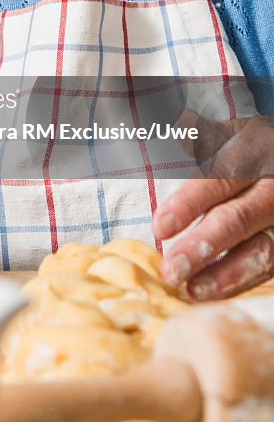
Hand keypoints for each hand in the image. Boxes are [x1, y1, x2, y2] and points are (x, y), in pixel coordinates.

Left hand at [153, 113, 273, 298]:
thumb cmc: (252, 149)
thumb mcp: (233, 132)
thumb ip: (204, 134)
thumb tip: (181, 128)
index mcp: (255, 151)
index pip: (220, 179)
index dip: (190, 204)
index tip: (159, 227)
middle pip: (239, 219)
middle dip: (203, 247)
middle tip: (171, 270)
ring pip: (263, 252)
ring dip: (225, 276)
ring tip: (191, 291)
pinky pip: (272, 269)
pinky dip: (242, 284)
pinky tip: (213, 293)